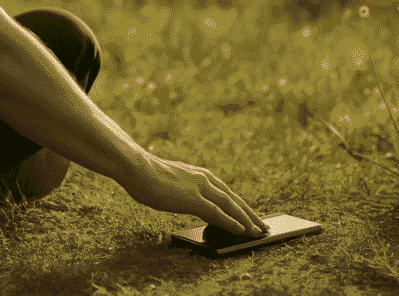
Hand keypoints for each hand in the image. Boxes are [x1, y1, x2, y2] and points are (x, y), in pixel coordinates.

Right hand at [124, 152, 267, 234]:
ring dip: (246, 220)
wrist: (137, 168)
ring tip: (257, 231)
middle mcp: (204, 180)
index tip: (248, 215)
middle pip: (233, 199)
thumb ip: (182, 189)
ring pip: (231, 207)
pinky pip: (219, 214)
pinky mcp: (194, 199)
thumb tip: (183, 198)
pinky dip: (232, 223)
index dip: (239, 205)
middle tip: (261, 225)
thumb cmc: (147, 175)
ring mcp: (200, 189)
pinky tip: (242, 231)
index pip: (225, 192)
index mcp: (199, 175)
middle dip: (249, 213)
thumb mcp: (170, 182)